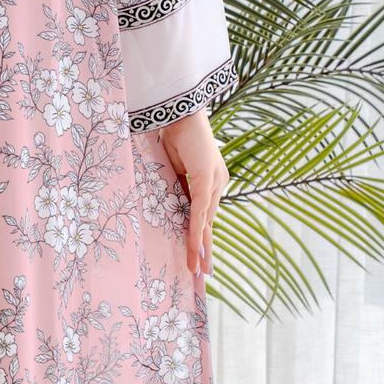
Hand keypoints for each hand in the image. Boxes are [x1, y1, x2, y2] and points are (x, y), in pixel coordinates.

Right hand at [158, 110, 227, 278]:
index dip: (200, 236)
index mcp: (211, 178)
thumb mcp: (171, 167)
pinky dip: (197, 229)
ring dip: (200, 246)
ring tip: (197, 270)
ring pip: (206, 221)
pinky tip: (195, 248)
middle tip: (203, 274)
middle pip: (209, 222)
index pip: (204, 214)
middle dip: (205, 249)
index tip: (198, 257)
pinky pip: (200, 210)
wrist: (178, 109)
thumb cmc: (172, 132)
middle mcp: (217, 182)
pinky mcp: (207, 178)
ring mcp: (215, 180)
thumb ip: (174, 187)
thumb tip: (166, 206)